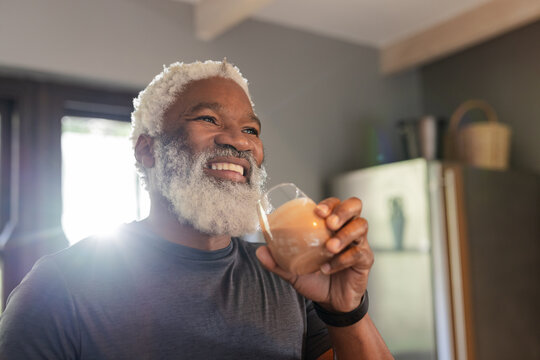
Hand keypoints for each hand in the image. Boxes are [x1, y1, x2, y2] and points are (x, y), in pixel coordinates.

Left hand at [256, 197, 373, 312]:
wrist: (330, 302)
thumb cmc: (315, 279)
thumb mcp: (294, 270)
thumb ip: (278, 261)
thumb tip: (260, 251)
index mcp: (331, 225)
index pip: (335, 203)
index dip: (329, 203)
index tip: (317, 211)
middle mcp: (347, 229)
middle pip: (354, 206)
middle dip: (342, 211)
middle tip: (329, 223)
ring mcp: (359, 243)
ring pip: (361, 226)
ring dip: (344, 235)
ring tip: (330, 247)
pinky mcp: (365, 260)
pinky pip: (359, 253)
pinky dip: (343, 259)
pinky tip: (328, 268)